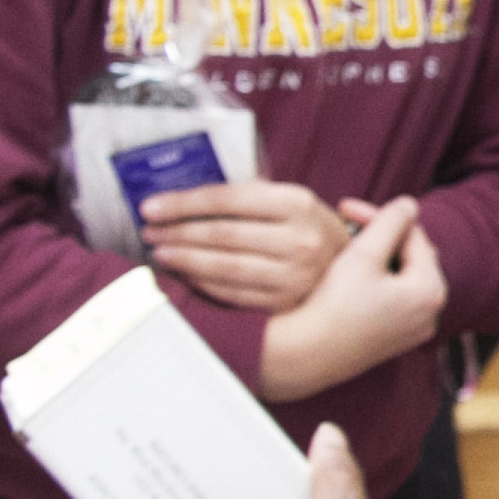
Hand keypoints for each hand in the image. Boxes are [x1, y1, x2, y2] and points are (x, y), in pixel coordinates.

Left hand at [143, 179, 352, 312]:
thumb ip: (248, 197)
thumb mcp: (289, 200)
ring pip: (223, 267)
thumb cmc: (307, 227)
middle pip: (221, 235)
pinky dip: (201, 283)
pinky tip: (184, 273)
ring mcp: (294, 275)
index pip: (227, 199)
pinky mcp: (285, 302)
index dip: (183, 203)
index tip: (152, 206)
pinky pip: (232, 292)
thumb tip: (185, 198)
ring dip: (184, 259)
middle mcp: (299, 239)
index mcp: (297, 203)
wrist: (350, 266)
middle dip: (176, 232)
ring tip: (159, 251)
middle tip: (149, 230)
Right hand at [257, 197, 445, 401]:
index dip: (379, 215)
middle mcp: (430, 313)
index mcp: (431, 291)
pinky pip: (392, 297)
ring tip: (347, 243)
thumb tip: (409, 204)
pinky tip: (350, 270)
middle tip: (346, 221)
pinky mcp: (394, 338)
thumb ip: (390, 222)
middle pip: (410, 255)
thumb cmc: (334, 305)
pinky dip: (375, 279)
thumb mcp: (363, 254)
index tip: (346, 207)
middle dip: (380, 234)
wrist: (307, 355)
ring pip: (400, 275)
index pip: (411, 235)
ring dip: (376, 254)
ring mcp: (414, 329)